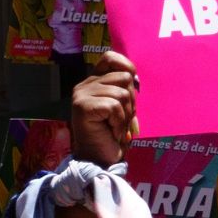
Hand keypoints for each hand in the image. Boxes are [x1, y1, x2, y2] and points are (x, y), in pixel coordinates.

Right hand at [69, 51, 135, 165]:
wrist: (100, 159)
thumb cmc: (112, 134)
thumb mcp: (122, 106)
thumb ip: (124, 89)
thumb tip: (136, 78)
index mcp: (93, 82)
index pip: (110, 58)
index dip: (126, 66)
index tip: (134, 84)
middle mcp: (84, 85)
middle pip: (123, 77)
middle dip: (131, 100)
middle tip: (123, 119)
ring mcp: (81, 96)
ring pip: (121, 92)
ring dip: (126, 114)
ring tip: (116, 127)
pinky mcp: (83, 107)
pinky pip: (114, 106)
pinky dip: (119, 122)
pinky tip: (112, 132)